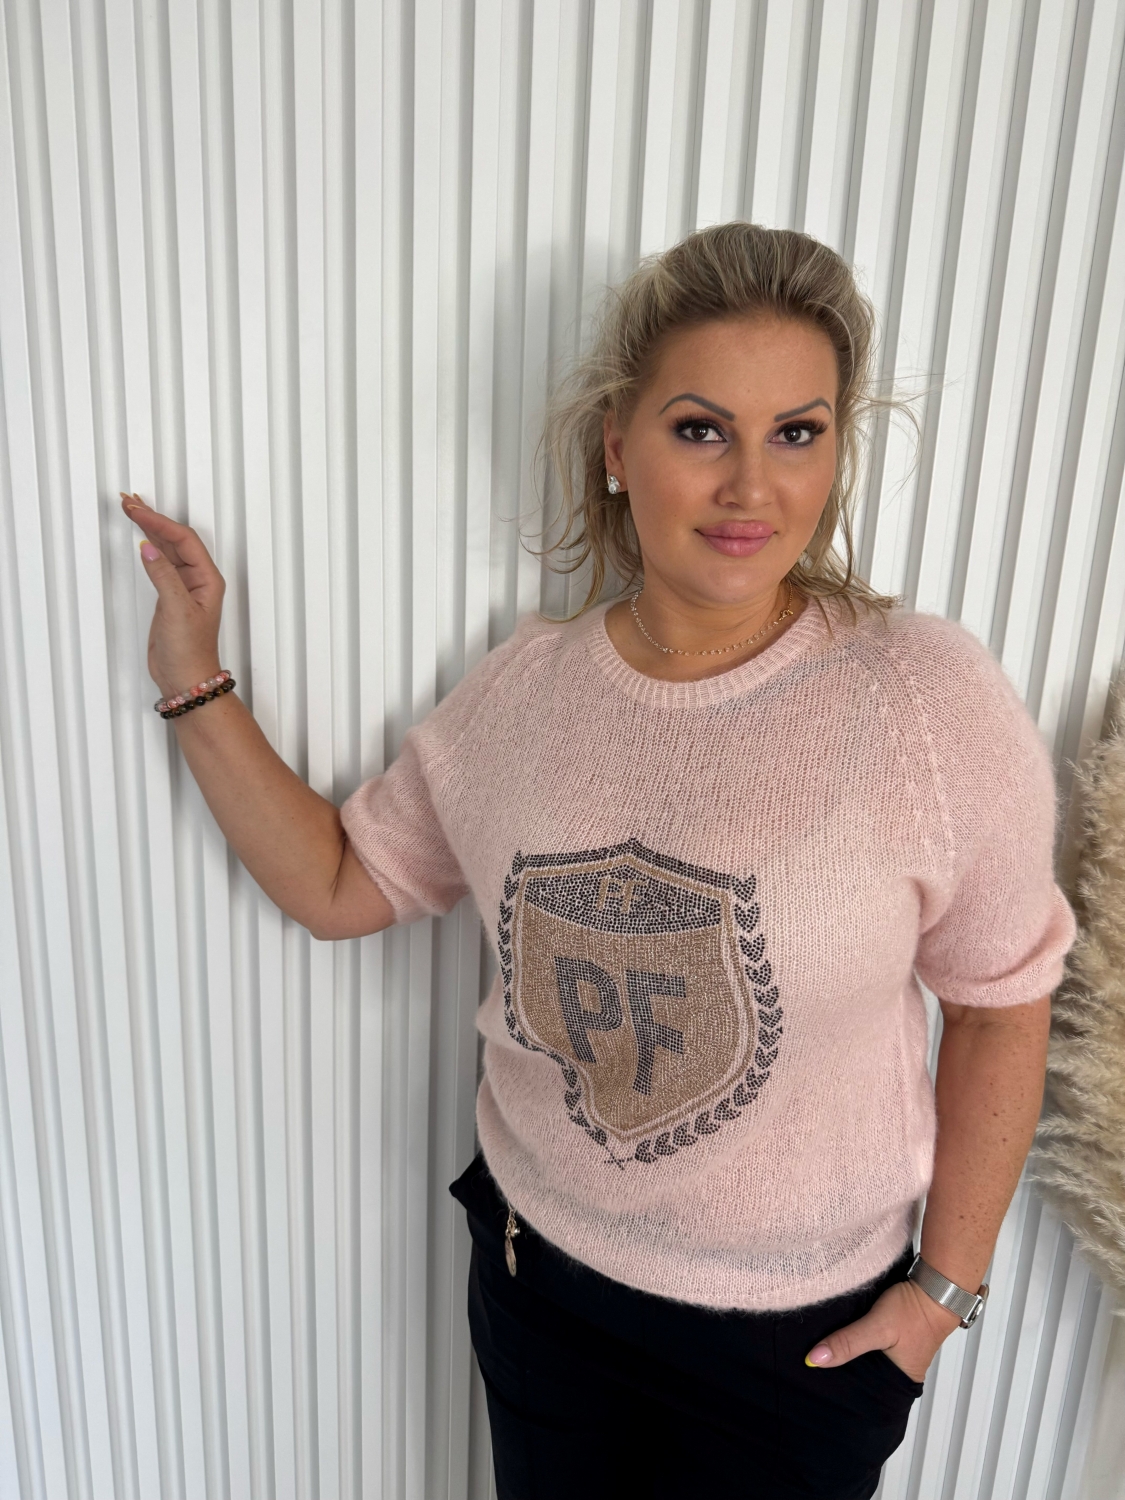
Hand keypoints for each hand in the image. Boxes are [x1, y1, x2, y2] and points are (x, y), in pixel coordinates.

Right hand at [120, 493, 225, 699]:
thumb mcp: (176, 610)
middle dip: (152, 518)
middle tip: (128, 501)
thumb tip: (149, 547)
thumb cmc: (190, 651)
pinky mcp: (169, 596)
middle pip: (176, 538)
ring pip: (166, 548)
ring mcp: (183, 587)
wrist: (185, 678)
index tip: (136, 509)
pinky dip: (148, 547)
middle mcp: (198, 579)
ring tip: (130, 508)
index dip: (159, 522)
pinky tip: (140, 537)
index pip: (184, 539)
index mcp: (208, 579)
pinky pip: (159, 563)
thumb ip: (163, 576)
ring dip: (149, 529)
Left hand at [804, 1278, 961, 1382]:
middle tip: (813, 1364)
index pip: (863, 1394)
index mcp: (900, 1383)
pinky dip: (858, 1341)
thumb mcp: (877, 1327)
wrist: (935, 1286)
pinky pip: (871, 1345)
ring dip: (850, 1355)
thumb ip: (848, 1342)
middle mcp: (900, 1373)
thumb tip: (814, 1359)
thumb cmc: (913, 1311)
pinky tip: (841, 1336)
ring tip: (822, 1351)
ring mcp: (898, 1355)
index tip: (816, 1381)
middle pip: (864, 1377)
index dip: (841, 1387)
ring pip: (867, 1360)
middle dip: (842, 1371)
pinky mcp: (894, 1338)